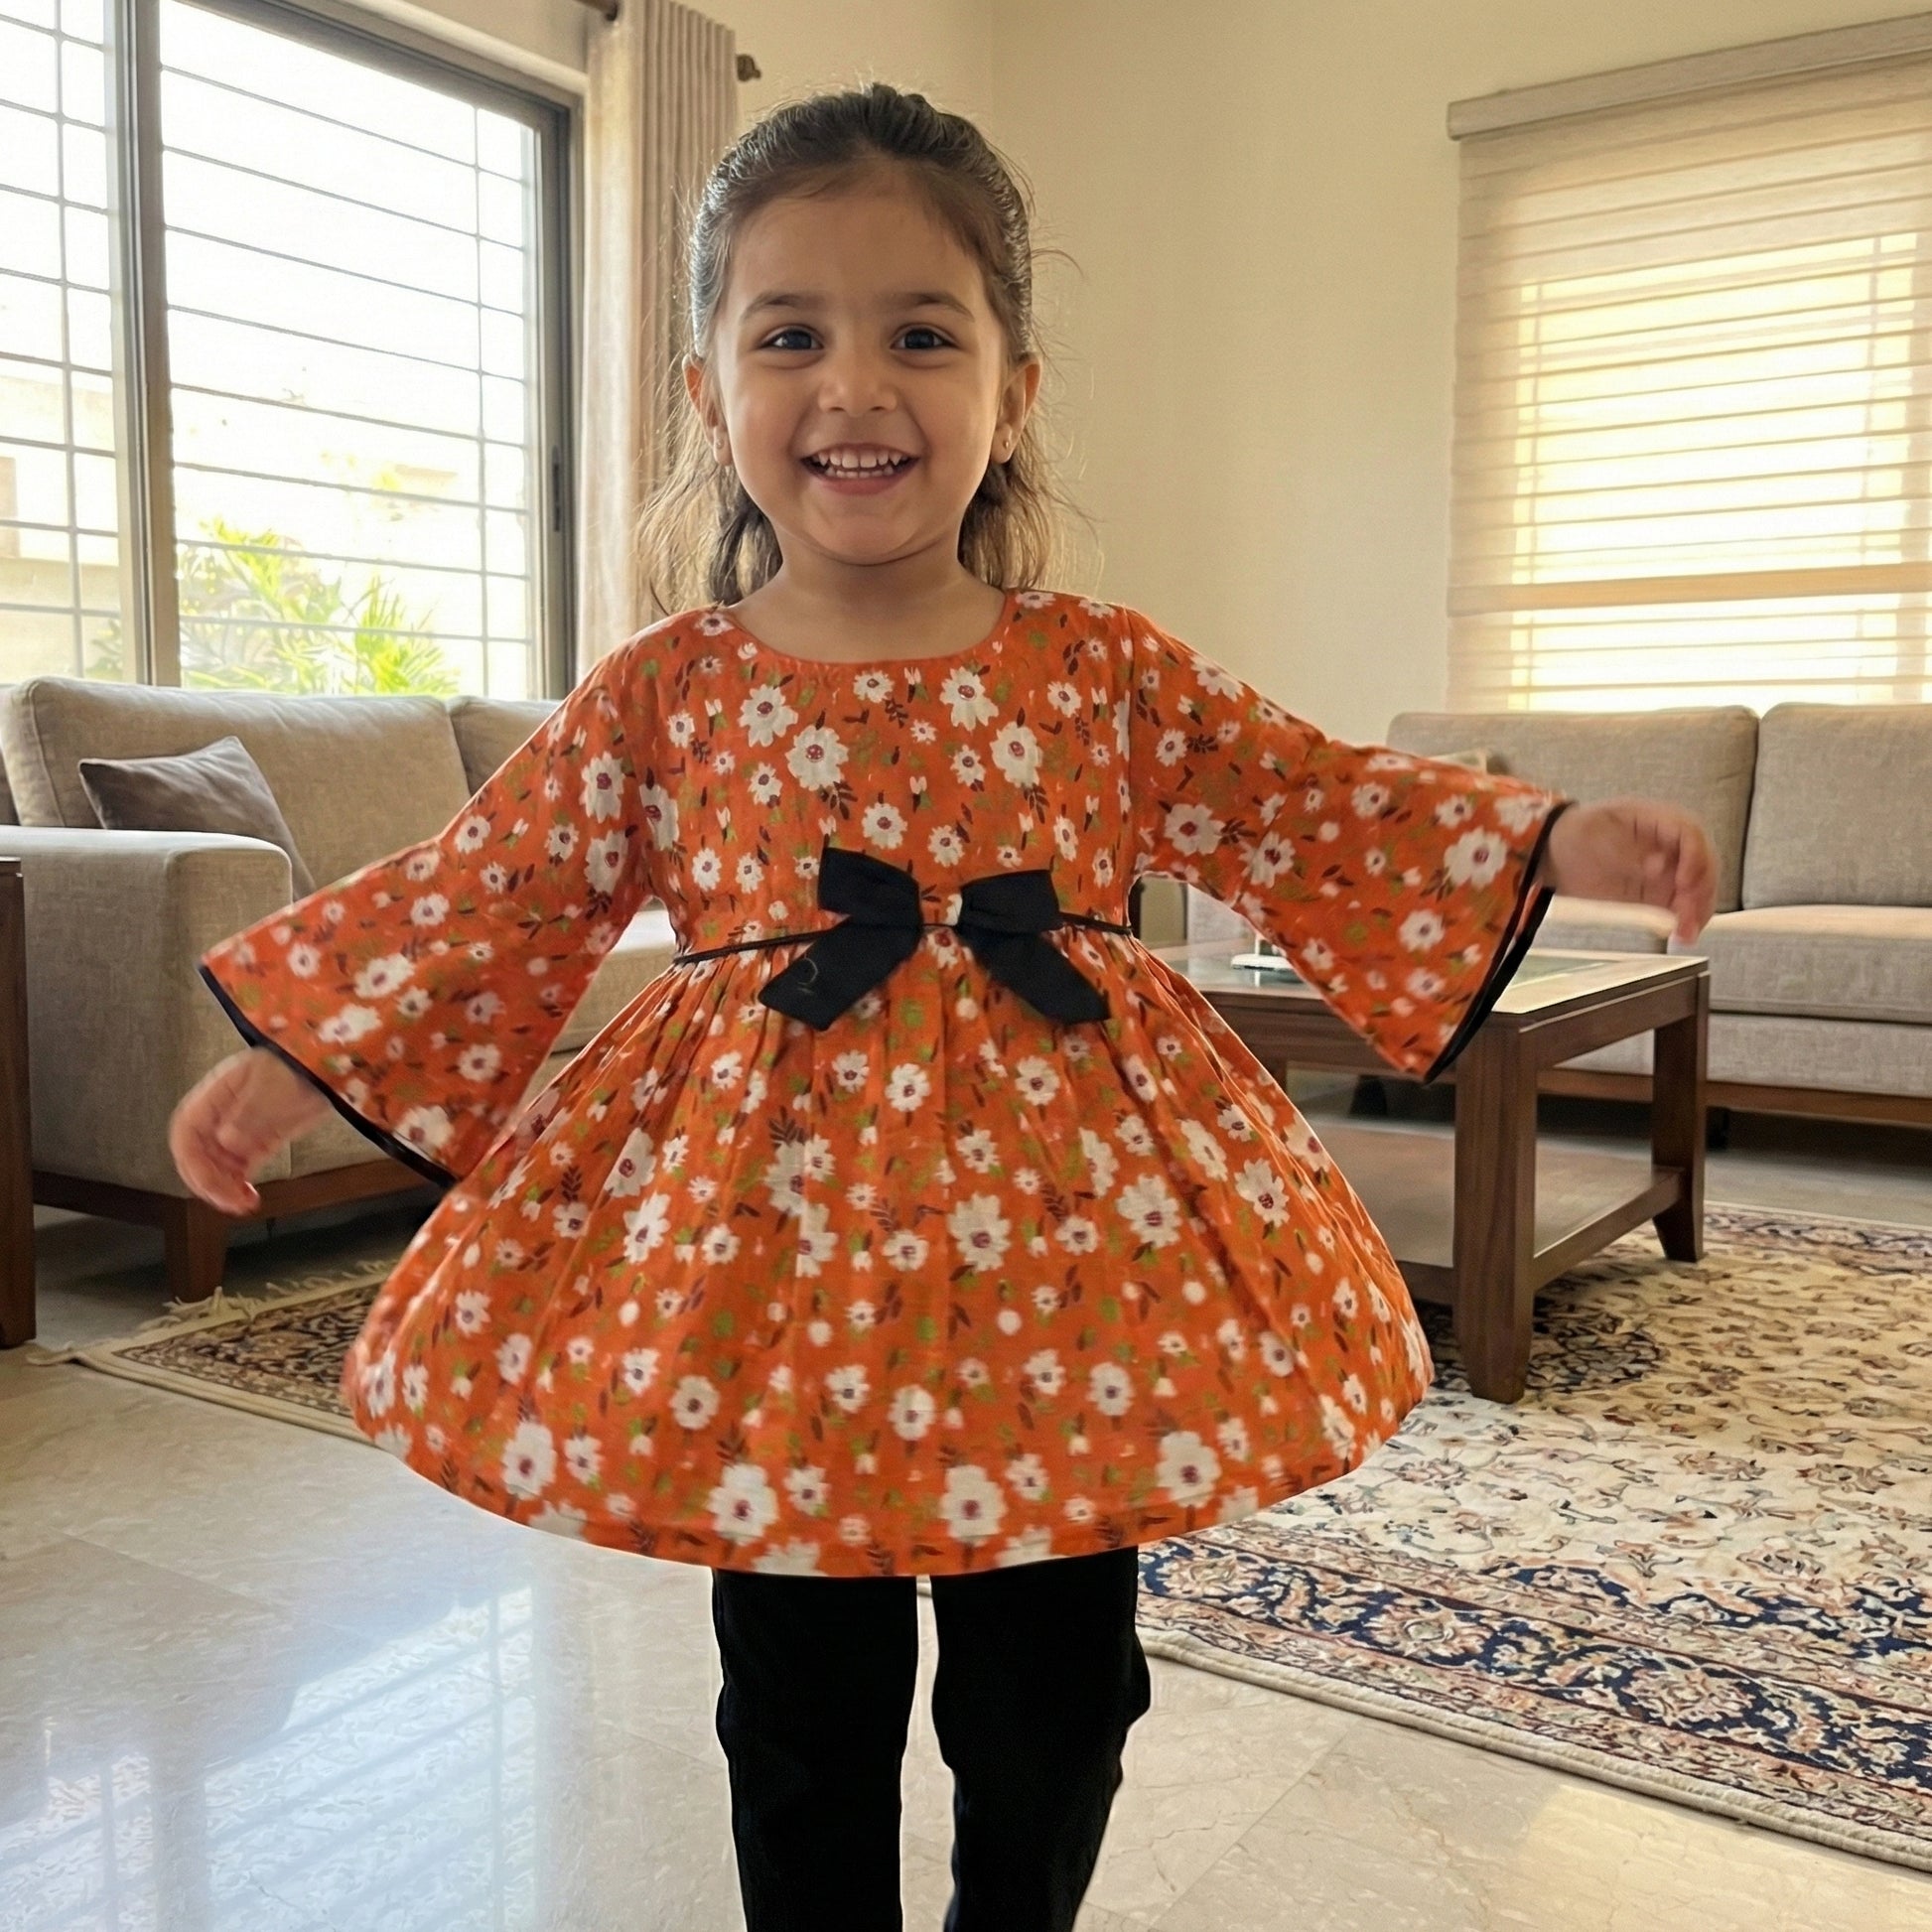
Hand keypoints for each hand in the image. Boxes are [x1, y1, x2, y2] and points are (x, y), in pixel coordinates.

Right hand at [169, 1047, 332, 1215]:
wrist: (330, 1062)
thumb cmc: (299, 1063)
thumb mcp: (274, 1084)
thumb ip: (250, 1113)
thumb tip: (226, 1141)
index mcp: (216, 1094)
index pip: (187, 1131)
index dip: (190, 1160)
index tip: (207, 1183)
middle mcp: (222, 1114)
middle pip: (198, 1153)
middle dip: (207, 1180)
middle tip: (228, 1201)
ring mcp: (240, 1128)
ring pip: (217, 1165)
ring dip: (223, 1188)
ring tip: (242, 1204)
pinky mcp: (261, 1140)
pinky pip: (240, 1167)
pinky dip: (240, 1185)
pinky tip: (249, 1198)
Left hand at [1538, 799, 1715, 943]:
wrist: (1557, 855)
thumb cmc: (1576, 834)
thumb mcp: (1594, 834)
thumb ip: (1627, 852)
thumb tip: (1658, 868)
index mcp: (1658, 821)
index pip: (1690, 835)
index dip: (1694, 859)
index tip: (1684, 883)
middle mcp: (1672, 846)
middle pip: (1702, 865)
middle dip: (1700, 891)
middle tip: (1686, 916)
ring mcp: (1669, 871)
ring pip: (1697, 890)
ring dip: (1697, 912)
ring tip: (1685, 934)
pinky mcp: (1659, 895)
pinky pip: (1680, 909)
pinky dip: (1684, 923)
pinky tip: (1680, 937)